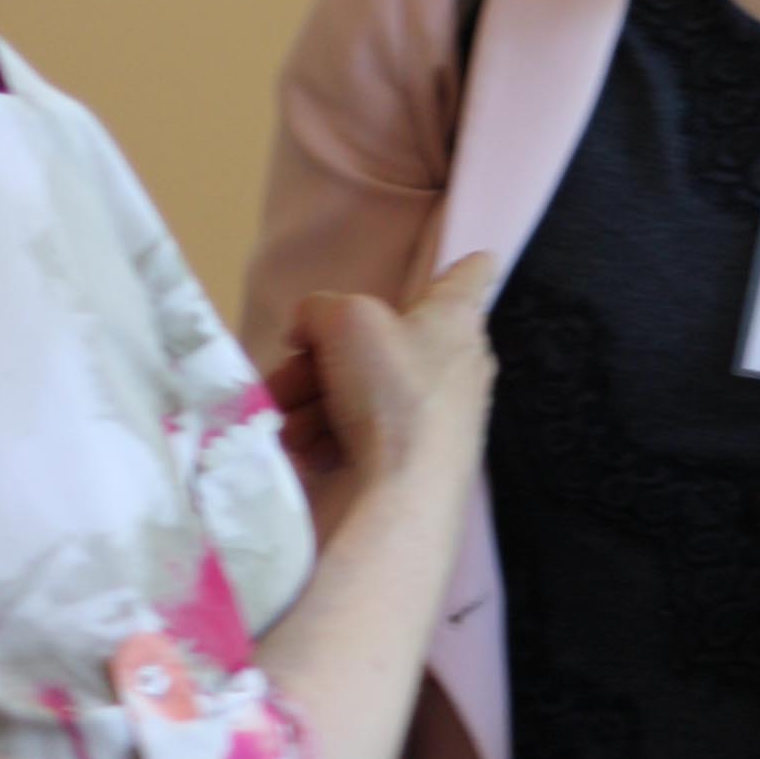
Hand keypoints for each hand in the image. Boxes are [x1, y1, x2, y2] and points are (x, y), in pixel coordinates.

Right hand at [271, 254, 495, 493]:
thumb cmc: (390, 389)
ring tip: (287, 423)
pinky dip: (328, 438)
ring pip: (362, 391)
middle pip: (382, 342)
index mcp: (455, 319)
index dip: (461, 265)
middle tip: (290, 373)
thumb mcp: (344, 321)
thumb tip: (308, 332)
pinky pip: (363, 434)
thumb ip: (318, 310)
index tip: (455, 265)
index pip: (472, 274)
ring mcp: (436, 417)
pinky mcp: (414, 461)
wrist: (403, 494)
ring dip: (312, 403)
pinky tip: (304, 450)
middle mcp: (455, 365)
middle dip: (323, 358)